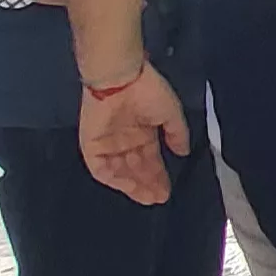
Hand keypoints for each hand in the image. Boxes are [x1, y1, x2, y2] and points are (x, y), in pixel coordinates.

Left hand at [78, 65, 190, 204]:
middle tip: (158, 198)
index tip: (167, 191)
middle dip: (147, 183)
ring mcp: (107, 143)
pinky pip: (101, 168)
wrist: (120, 78)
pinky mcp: (91, 145)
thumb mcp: (171, 113)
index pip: (150, 158)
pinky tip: (129, 186)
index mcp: (142, 130)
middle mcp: (125, 139)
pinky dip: (114, 179)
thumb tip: (183, 152)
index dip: (158, 175)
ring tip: (147, 196)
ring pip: (119, 171)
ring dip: (133, 185)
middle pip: (135, 168)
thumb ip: (177, 134)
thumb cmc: (148, 91)